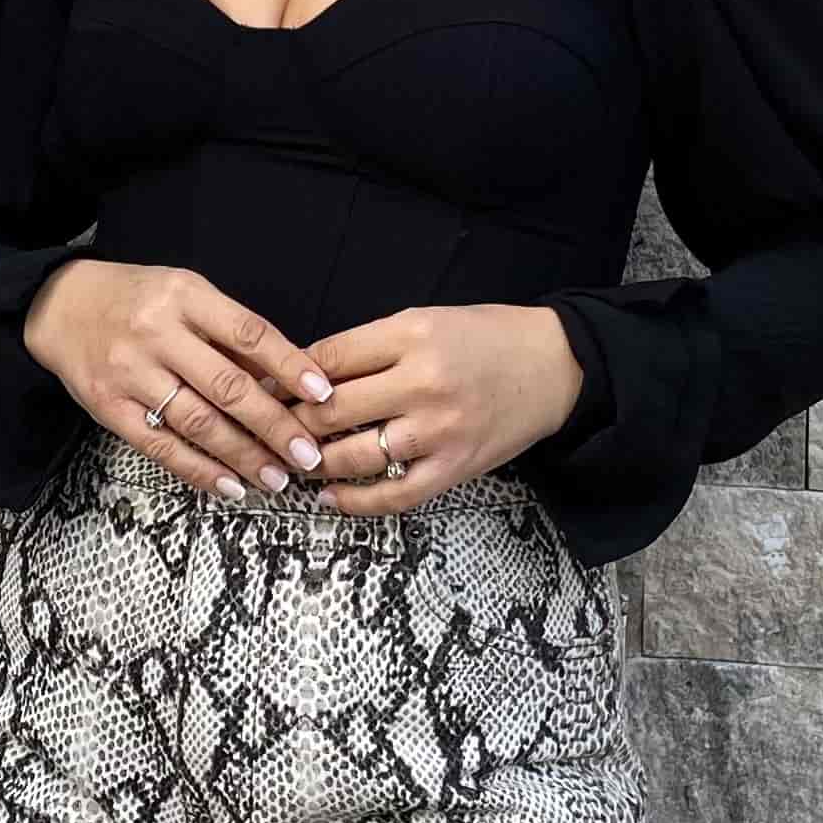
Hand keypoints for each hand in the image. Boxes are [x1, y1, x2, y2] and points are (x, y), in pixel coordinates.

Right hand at [20, 257, 337, 502]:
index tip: (323, 394)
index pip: (248, 332)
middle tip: (308, 455)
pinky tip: (230, 486)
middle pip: (227, 386)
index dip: (289, 365)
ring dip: (243, 455)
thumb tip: (285, 380)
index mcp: (185, 296)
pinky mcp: (108, 407)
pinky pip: (160, 445)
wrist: (59, 306)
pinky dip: (199, 470)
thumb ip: (228, 332)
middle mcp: (157, 333)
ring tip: (277, 478)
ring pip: (197, 422)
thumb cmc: (137, 300)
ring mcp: (129, 372)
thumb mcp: (185, 294)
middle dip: (275, 425)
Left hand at [297, 302, 587, 514]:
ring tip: (295, 462)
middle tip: (271, 430)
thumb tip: (306, 374)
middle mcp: (423, 382)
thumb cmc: (486, 339)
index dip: (288, 377)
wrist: (555, 366)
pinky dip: (356, 502)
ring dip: (316, 463)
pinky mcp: (456, 466)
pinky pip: (395, 495)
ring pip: (354, 455)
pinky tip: (331, 498)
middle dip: (293, 423)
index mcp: (411, 334)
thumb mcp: (425, 320)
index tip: (266, 388)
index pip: (329, 359)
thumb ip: (370, 345)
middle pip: (332, 410)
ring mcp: (439, 429)